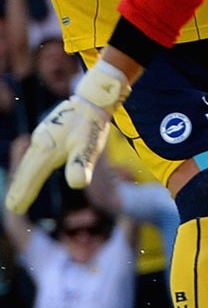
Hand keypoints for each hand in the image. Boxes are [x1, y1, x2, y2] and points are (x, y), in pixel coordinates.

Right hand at [6, 61, 128, 211]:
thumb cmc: (92, 124)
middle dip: (20, 188)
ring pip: (29, 161)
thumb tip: (77, 184)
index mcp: (48, 149)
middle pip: (27, 170)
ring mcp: (43, 136)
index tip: (15, 208)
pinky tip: (31, 170)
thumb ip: (82, 163)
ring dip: (23, 177)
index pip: (33, 176)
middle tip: (12, 207)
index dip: (24, 193)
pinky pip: (35, 153)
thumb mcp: (90, 145)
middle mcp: (41, 143)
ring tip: (18, 193)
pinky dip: (30, 165)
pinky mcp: (48, 132)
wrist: (94, 98)